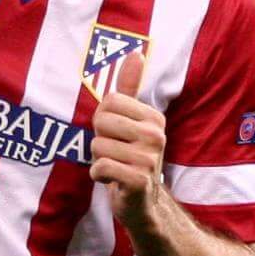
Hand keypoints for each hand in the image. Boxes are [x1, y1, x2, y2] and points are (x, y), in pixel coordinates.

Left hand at [89, 87, 166, 207]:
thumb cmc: (131, 157)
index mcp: (154, 117)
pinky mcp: (139, 180)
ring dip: (98, 160)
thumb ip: (130, 88)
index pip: (108, 101)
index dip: (103, 120)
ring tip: (116, 168)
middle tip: (115, 154)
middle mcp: (156, 135)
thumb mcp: (130, 120)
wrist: (142, 202)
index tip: (116, 135)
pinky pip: (101, 167)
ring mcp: (149, 158)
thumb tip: (136, 52)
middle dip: (99, 140)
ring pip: (97, 147)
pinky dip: (98, 176)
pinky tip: (112, 181)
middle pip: (101, 122)